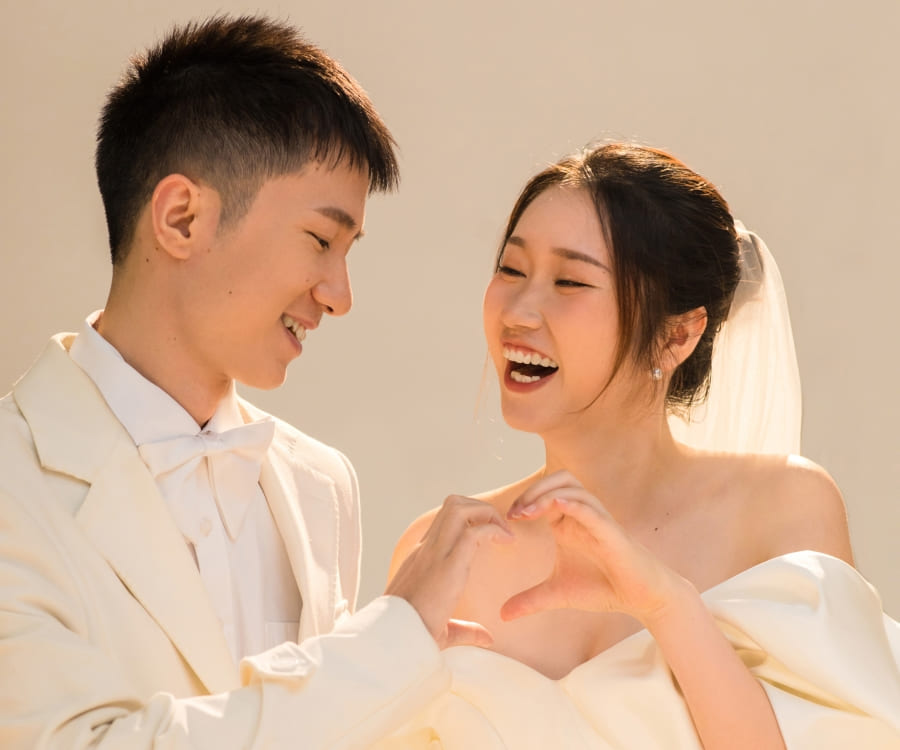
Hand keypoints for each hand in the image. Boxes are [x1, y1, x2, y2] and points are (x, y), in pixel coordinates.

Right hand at [386, 495, 514, 648]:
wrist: (395, 642)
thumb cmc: (413, 636)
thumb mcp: (442, 629)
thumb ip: (466, 629)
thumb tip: (487, 637)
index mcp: (423, 558)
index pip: (447, 520)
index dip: (472, 519)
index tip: (492, 535)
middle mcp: (427, 549)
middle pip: (454, 504)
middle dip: (482, 507)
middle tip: (501, 529)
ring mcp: (435, 554)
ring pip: (460, 508)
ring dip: (487, 513)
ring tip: (504, 534)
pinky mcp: (447, 566)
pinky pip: (473, 532)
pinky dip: (493, 530)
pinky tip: (507, 542)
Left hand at [502, 471, 686, 625]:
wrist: (640, 599)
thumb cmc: (603, 588)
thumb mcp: (558, 594)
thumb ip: (530, 600)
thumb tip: (502, 615)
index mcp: (568, 523)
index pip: (544, 493)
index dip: (524, 499)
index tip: (508, 519)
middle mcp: (582, 516)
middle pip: (559, 479)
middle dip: (534, 490)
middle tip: (516, 513)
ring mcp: (598, 521)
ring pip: (574, 489)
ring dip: (548, 495)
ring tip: (528, 513)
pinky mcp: (612, 533)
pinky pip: (593, 511)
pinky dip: (574, 504)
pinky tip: (557, 505)